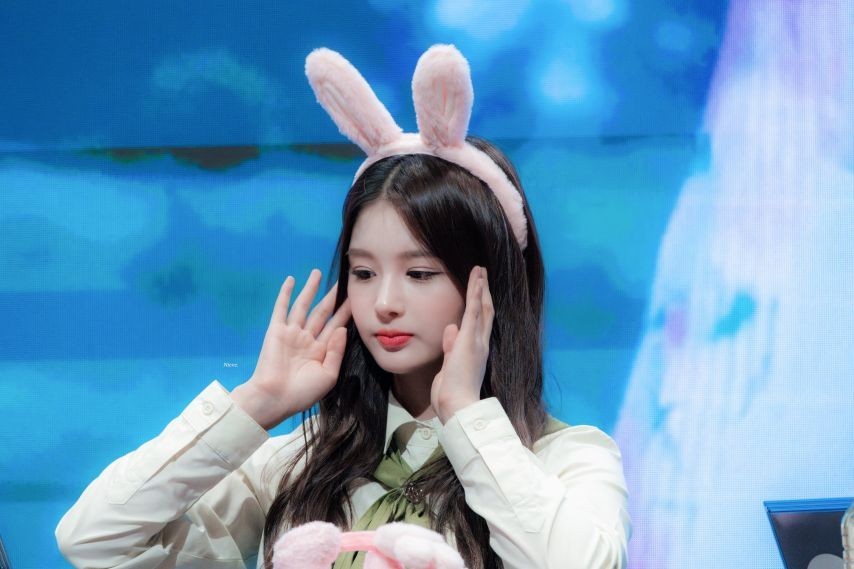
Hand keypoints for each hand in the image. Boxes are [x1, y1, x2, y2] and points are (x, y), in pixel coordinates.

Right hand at [231, 269, 350, 428]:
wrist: (274, 398)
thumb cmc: (303, 392)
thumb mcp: (328, 375)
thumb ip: (337, 352)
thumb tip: (342, 328)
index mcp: (322, 352)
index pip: (337, 326)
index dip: (346, 312)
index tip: (356, 297)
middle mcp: (308, 339)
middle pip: (323, 312)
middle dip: (332, 297)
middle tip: (343, 281)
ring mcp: (292, 333)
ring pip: (304, 306)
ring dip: (310, 289)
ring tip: (318, 273)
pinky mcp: (276, 330)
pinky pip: (282, 308)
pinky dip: (285, 293)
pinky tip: (291, 280)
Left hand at [430, 266, 493, 422]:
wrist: (457, 406)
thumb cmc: (451, 394)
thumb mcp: (449, 366)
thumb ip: (451, 347)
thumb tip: (451, 328)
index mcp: (475, 352)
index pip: (480, 324)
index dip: (481, 306)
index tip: (480, 292)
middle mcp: (480, 344)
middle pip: (485, 312)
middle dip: (484, 292)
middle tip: (483, 275)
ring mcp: (477, 341)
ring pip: (482, 307)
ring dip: (480, 287)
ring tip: (480, 270)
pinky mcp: (470, 339)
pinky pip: (474, 311)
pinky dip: (476, 293)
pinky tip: (477, 278)